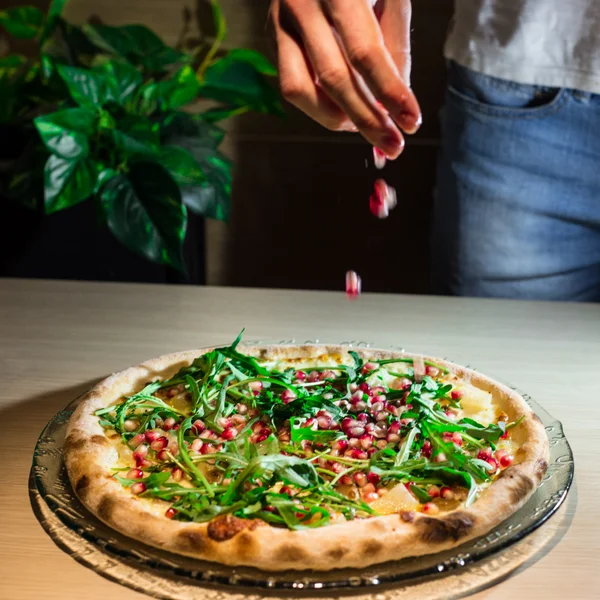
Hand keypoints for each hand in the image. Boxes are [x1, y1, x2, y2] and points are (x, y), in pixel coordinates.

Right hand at [270, 0, 420, 158]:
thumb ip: (394, 46)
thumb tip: (397, 103)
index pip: (366, 52)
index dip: (390, 92)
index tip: (412, 123)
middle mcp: (304, 3)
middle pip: (335, 78)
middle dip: (368, 119)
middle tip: (393, 145)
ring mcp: (281, 20)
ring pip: (302, 90)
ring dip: (337, 120)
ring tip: (364, 127)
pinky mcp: (272, 34)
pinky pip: (291, 85)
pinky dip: (317, 106)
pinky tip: (340, 111)